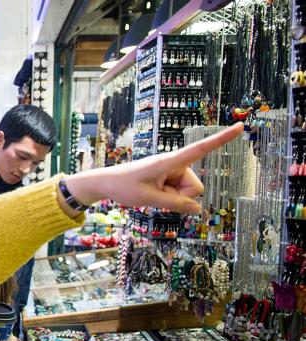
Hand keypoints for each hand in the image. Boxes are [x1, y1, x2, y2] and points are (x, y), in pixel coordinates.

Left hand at [65, 123, 243, 213]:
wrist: (106, 183)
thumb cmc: (125, 186)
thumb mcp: (150, 199)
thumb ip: (176, 204)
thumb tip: (198, 209)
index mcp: (170, 161)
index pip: (201, 148)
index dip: (222, 138)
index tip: (240, 126)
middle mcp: (174, 163)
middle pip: (195, 186)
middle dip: (181, 196)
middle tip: (156, 194)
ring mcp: (172, 171)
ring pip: (188, 192)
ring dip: (173, 198)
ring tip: (152, 193)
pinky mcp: (168, 178)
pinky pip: (179, 193)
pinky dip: (169, 197)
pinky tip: (154, 194)